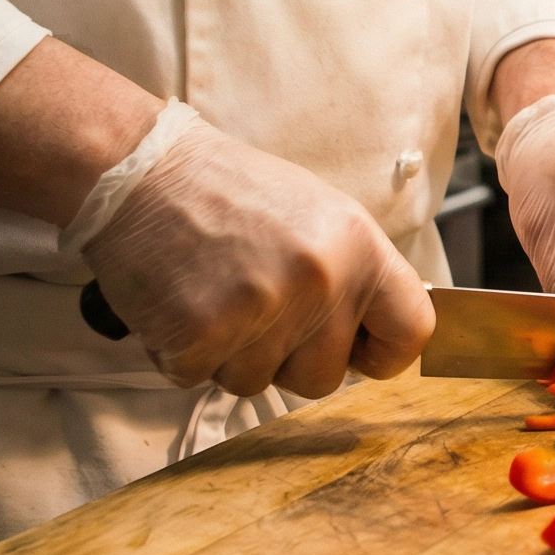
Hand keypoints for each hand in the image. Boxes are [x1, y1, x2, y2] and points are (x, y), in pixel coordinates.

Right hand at [83, 114, 432, 397]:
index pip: (412, 331)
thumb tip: (379, 332)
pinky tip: (180, 302)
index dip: (383, 352)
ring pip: (258, 382)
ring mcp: (262, 310)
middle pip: (325, 378)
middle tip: (254, 304)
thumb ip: (355, 275)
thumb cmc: (228, 192)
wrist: (142, 171)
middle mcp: (321, 281)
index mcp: (360, 247)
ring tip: (213, 291)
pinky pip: (203, 380)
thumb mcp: (320, 214)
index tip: (356, 349)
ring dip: (232, 354)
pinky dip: (185, 353)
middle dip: (288, 358)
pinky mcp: (202, 335)